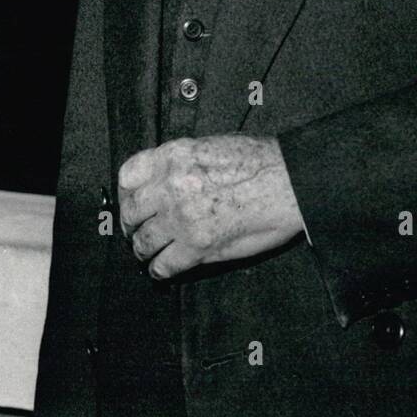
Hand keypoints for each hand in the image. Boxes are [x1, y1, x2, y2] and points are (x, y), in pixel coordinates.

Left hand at [117, 135, 304, 279]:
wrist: (289, 181)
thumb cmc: (261, 161)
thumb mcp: (211, 146)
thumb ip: (181, 164)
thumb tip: (164, 183)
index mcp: (174, 156)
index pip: (128, 175)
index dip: (126, 192)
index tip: (131, 201)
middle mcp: (171, 186)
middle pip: (131, 212)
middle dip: (132, 224)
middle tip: (137, 230)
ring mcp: (182, 218)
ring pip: (143, 241)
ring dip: (144, 249)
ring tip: (148, 252)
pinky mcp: (197, 246)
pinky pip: (163, 265)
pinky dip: (160, 270)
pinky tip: (163, 269)